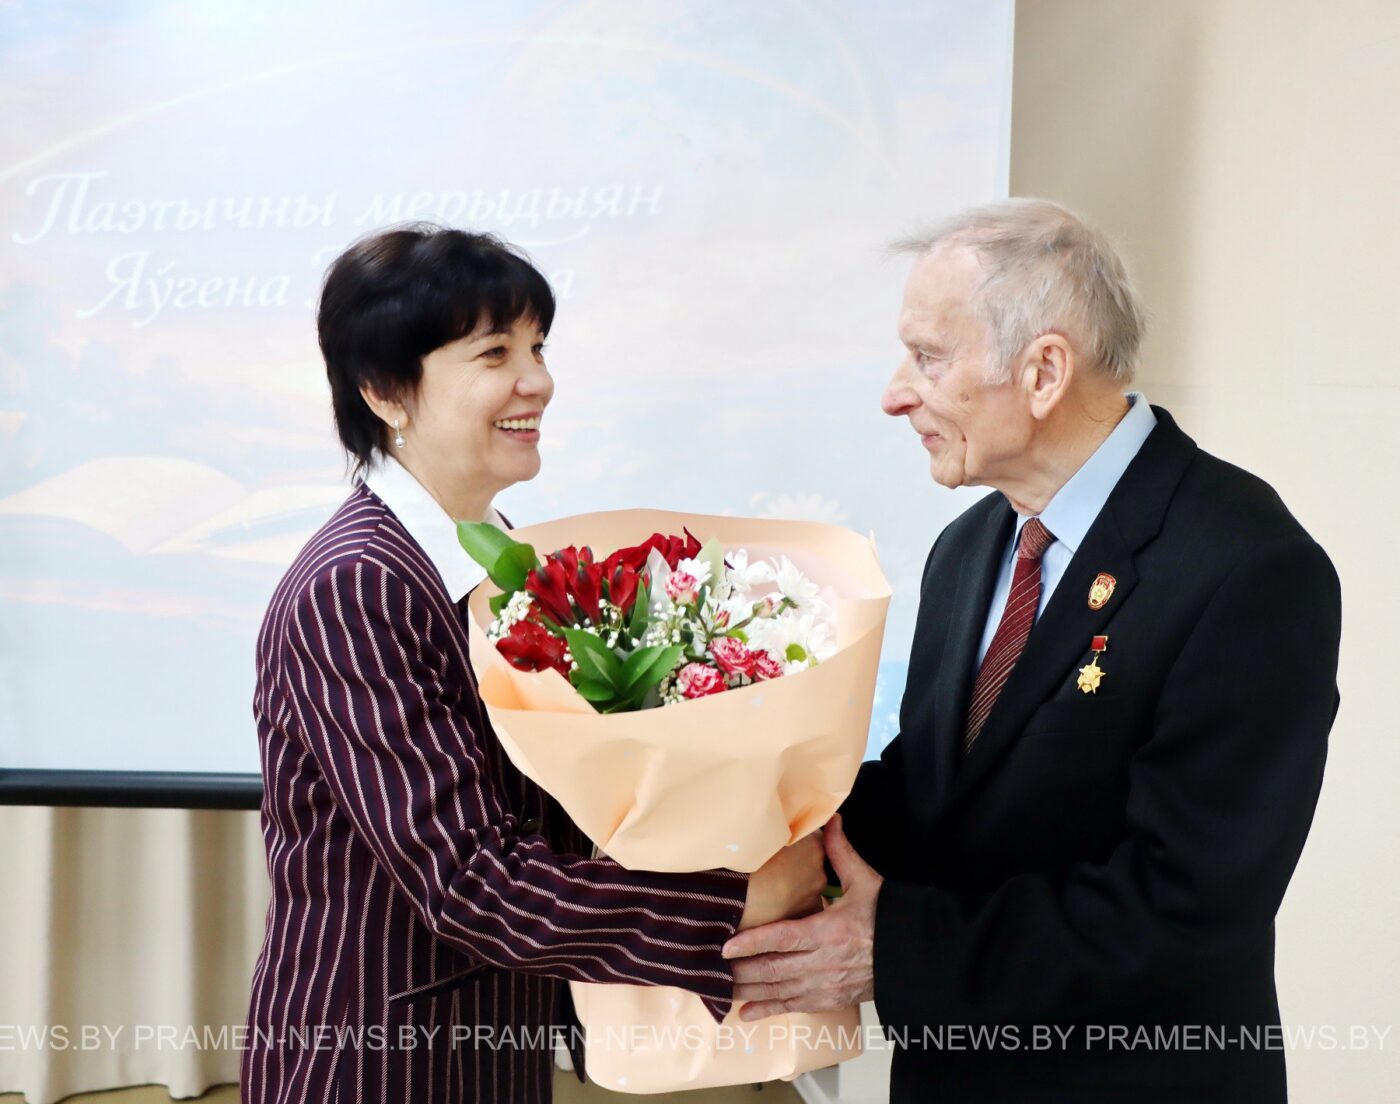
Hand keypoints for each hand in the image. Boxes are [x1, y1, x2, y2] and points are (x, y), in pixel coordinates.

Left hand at [723, 813, 881, 1019]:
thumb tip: (830, 819)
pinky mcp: (830, 999)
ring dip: (748, 992)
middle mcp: (823, 962)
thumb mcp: (867, 881)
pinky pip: (793, 1007)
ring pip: (779, 991)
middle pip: (773, 969)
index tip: (726, 946)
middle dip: (740, 970)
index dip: (752, 943)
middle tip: (710, 969)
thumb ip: (841, 852)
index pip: (782, 938)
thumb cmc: (889, 918)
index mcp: (829, 930)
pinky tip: (745, 1013)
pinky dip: (768, 1011)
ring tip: (719, 990)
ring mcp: (826, 985)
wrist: (916, 955)